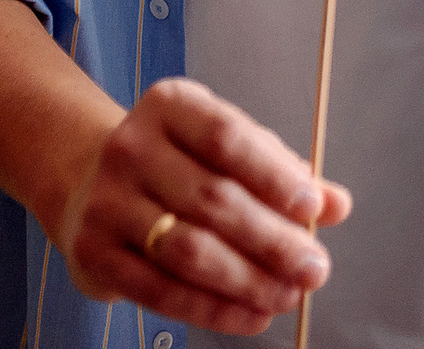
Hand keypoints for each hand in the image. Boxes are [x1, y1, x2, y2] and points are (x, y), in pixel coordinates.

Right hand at [55, 77, 353, 333]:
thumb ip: (283, 173)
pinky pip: (160, 290)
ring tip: (288, 294)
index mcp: (171, 106)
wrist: (87, 179)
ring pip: (188, 250)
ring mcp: (107, 202)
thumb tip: (337, 205)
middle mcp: (131, 148)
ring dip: (247, 280)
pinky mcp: (93, 253)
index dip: (274, 175)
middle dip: (272, 240)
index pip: (227, 138)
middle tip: (314, 268)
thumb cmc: (177, 162)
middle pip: (212, 200)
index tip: (313, 208)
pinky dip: (212, 310)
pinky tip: (250, 316)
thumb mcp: (227, 149)